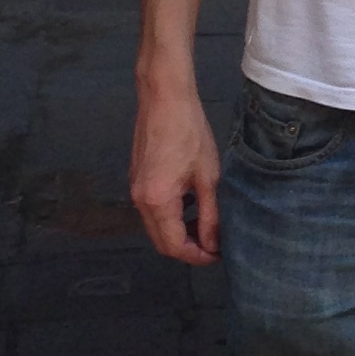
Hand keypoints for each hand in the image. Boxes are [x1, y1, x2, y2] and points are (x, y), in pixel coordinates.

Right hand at [131, 72, 222, 263]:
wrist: (164, 98)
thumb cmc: (190, 132)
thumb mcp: (207, 177)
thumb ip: (209, 215)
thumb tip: (212, 244)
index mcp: (157, 202)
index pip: (174, 246)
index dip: (197, 257)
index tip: (218, 255)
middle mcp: (140, 200)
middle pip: (160, 242)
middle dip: (187, 249)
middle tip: (214, 245)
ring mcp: (135, 189)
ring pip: (155, 227)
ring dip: (178, 233)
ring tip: (206, 226)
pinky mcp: (136, 178)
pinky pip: (152, 210)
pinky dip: (170, 216)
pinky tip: (191, 205)